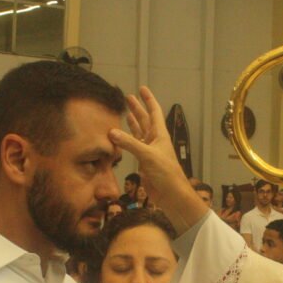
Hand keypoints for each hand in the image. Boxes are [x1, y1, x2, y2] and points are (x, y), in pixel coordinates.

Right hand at [109, 87, 207, 234]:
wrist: (171, 194)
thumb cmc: (165, 172)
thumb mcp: (147, 155)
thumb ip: (130, 143)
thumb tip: (111, 132)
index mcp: (159, 135)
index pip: (154, 112)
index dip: (148, 100)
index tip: (142, 88)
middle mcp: (155, 141)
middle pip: (145, 120)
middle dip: (137, 108)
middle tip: (128, 98)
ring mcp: (149, 151)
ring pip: (139, 133)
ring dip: (132, 123)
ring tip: (125, 113)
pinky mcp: (144, 162)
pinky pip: (133, 147)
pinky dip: (127, 141)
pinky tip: (121, 137)